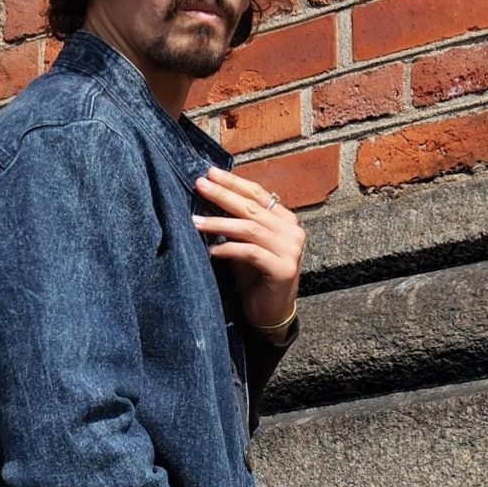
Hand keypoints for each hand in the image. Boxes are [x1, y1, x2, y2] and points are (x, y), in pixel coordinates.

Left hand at [192, 168, 304, 334]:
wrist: (269, 312)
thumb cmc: (254, 277)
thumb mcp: (244, 243)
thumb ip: (236, 221)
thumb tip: (209, 194)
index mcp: (285, 220)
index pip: (258, 194)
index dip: (234, 183)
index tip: (209, 174)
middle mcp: (292, 231)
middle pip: (252, 208)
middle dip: (224, 195)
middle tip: (200, 185)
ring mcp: (291, 250)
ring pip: (250, 229)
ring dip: (219, 223)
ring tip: (195, 221)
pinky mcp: (283, 269)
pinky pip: (251, 252)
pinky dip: (228, 249)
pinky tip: (211, 250)